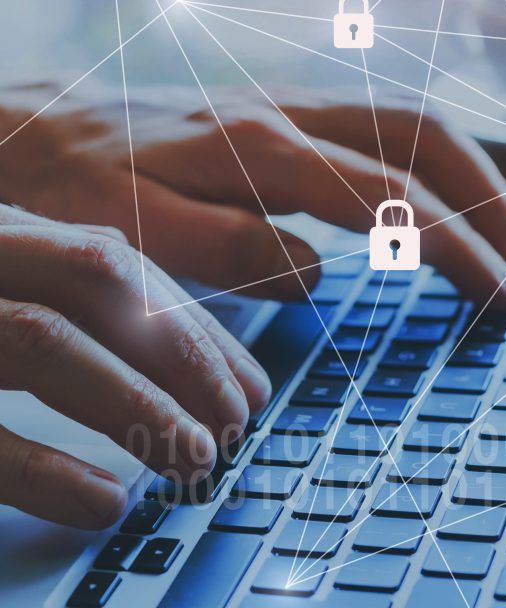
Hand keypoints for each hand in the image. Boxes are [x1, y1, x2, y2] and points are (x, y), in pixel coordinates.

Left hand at [0, 82, 505, 304]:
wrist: (35, 127)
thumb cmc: (79, 187)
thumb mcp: (136, 235)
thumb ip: (229, 249)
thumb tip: (320, 270)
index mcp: (262, 151)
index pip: (395, 199)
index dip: (460, 249)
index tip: (500, 295)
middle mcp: (288, 115)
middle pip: (425, 140)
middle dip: (490, 204)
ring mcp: (289, 107)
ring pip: (410, 122)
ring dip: (472, 176)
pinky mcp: (283, 114)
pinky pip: (379, 126)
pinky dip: (430, 163)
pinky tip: (439, 197)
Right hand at [0, 205, 269, 528]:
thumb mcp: (7, 282)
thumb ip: (69, 296)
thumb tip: (183, 355)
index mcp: (6, 235)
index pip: (126, 270)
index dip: (197, 329)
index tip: (249, 387)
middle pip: (100, 285)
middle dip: (184, 356)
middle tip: (238, 425)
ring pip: (43, 341)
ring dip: (135, 405)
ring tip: (198, 461)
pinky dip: (43, 468)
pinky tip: (105, 501)